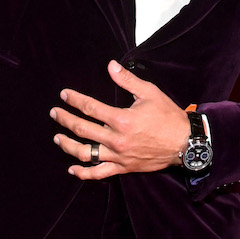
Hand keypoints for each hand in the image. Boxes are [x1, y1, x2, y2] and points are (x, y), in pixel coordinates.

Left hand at [51, 61, 192, 178]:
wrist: (185, 143)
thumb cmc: (168, 116)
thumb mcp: (149, 92)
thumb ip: (127, 80)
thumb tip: (111, 65)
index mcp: (121, 119)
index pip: (90, 108)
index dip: (74, 100)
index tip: (64, 95)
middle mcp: (116, 139)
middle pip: (82, 130)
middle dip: (65, 119)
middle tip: (54, 113)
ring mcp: (118, 156)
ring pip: (86, 153)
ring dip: (68, 146)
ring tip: (57, 138)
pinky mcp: (123, 168)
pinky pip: (99, 173)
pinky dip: (84, 173)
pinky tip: (72, 169)